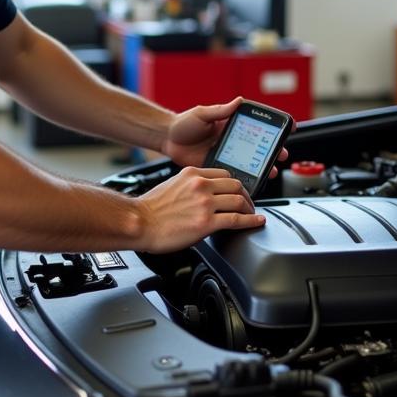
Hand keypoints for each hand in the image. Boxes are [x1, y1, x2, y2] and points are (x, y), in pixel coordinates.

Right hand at [136, 167, 264, 252]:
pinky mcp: (207, 222)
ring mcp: (205, 204)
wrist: (139, 223)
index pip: (224, 174)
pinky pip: (236, 220)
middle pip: (236, 185)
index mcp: (192, 173)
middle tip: (248, 204)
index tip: (238, 192)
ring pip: (239, 200)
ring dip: (249, 208)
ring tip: (251, 214)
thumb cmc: (151, 208)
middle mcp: (201, 185)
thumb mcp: (173, 185)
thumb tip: (207, 193)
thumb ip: (192, 185)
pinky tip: (257, 221)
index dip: (236, 184)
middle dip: (246, 196)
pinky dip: (251, 221)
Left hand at [160, 96, 290, 176]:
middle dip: (272, 151)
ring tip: (271, 171)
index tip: (287, 130)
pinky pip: (233, 174)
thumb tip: (239, 100)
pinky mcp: (217, 167)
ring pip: (249, 162)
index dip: (272, 129)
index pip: (256, 126)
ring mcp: (226, 155)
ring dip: (262, 167)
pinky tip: (252, 183)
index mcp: (230, 125)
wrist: (167, 140)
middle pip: (257, 147)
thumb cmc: (183, 123)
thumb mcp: (202, 114)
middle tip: (282, 155)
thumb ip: (220, 110)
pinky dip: (243, 179)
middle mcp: (231, 141)